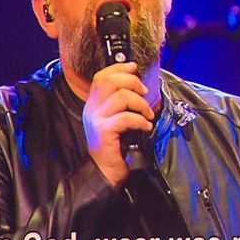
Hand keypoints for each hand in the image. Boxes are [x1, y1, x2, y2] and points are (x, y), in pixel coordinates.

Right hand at [83, 62, 153, 187]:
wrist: (105, 171)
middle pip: (109, 80)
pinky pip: (126, 117)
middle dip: (132, 81)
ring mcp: (96, 119)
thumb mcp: (117, 120)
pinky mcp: (104, 131)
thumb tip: (138, 84)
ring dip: (141, 104)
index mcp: (94, 104)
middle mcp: (92, 108)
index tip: (134, 67)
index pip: (101, 76)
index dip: (119, 68)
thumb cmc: (116, 146)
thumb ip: (122, 103)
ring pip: (121, 97)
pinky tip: (146, 127)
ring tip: (147, 115)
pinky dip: (140, 120)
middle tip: (144, 93)